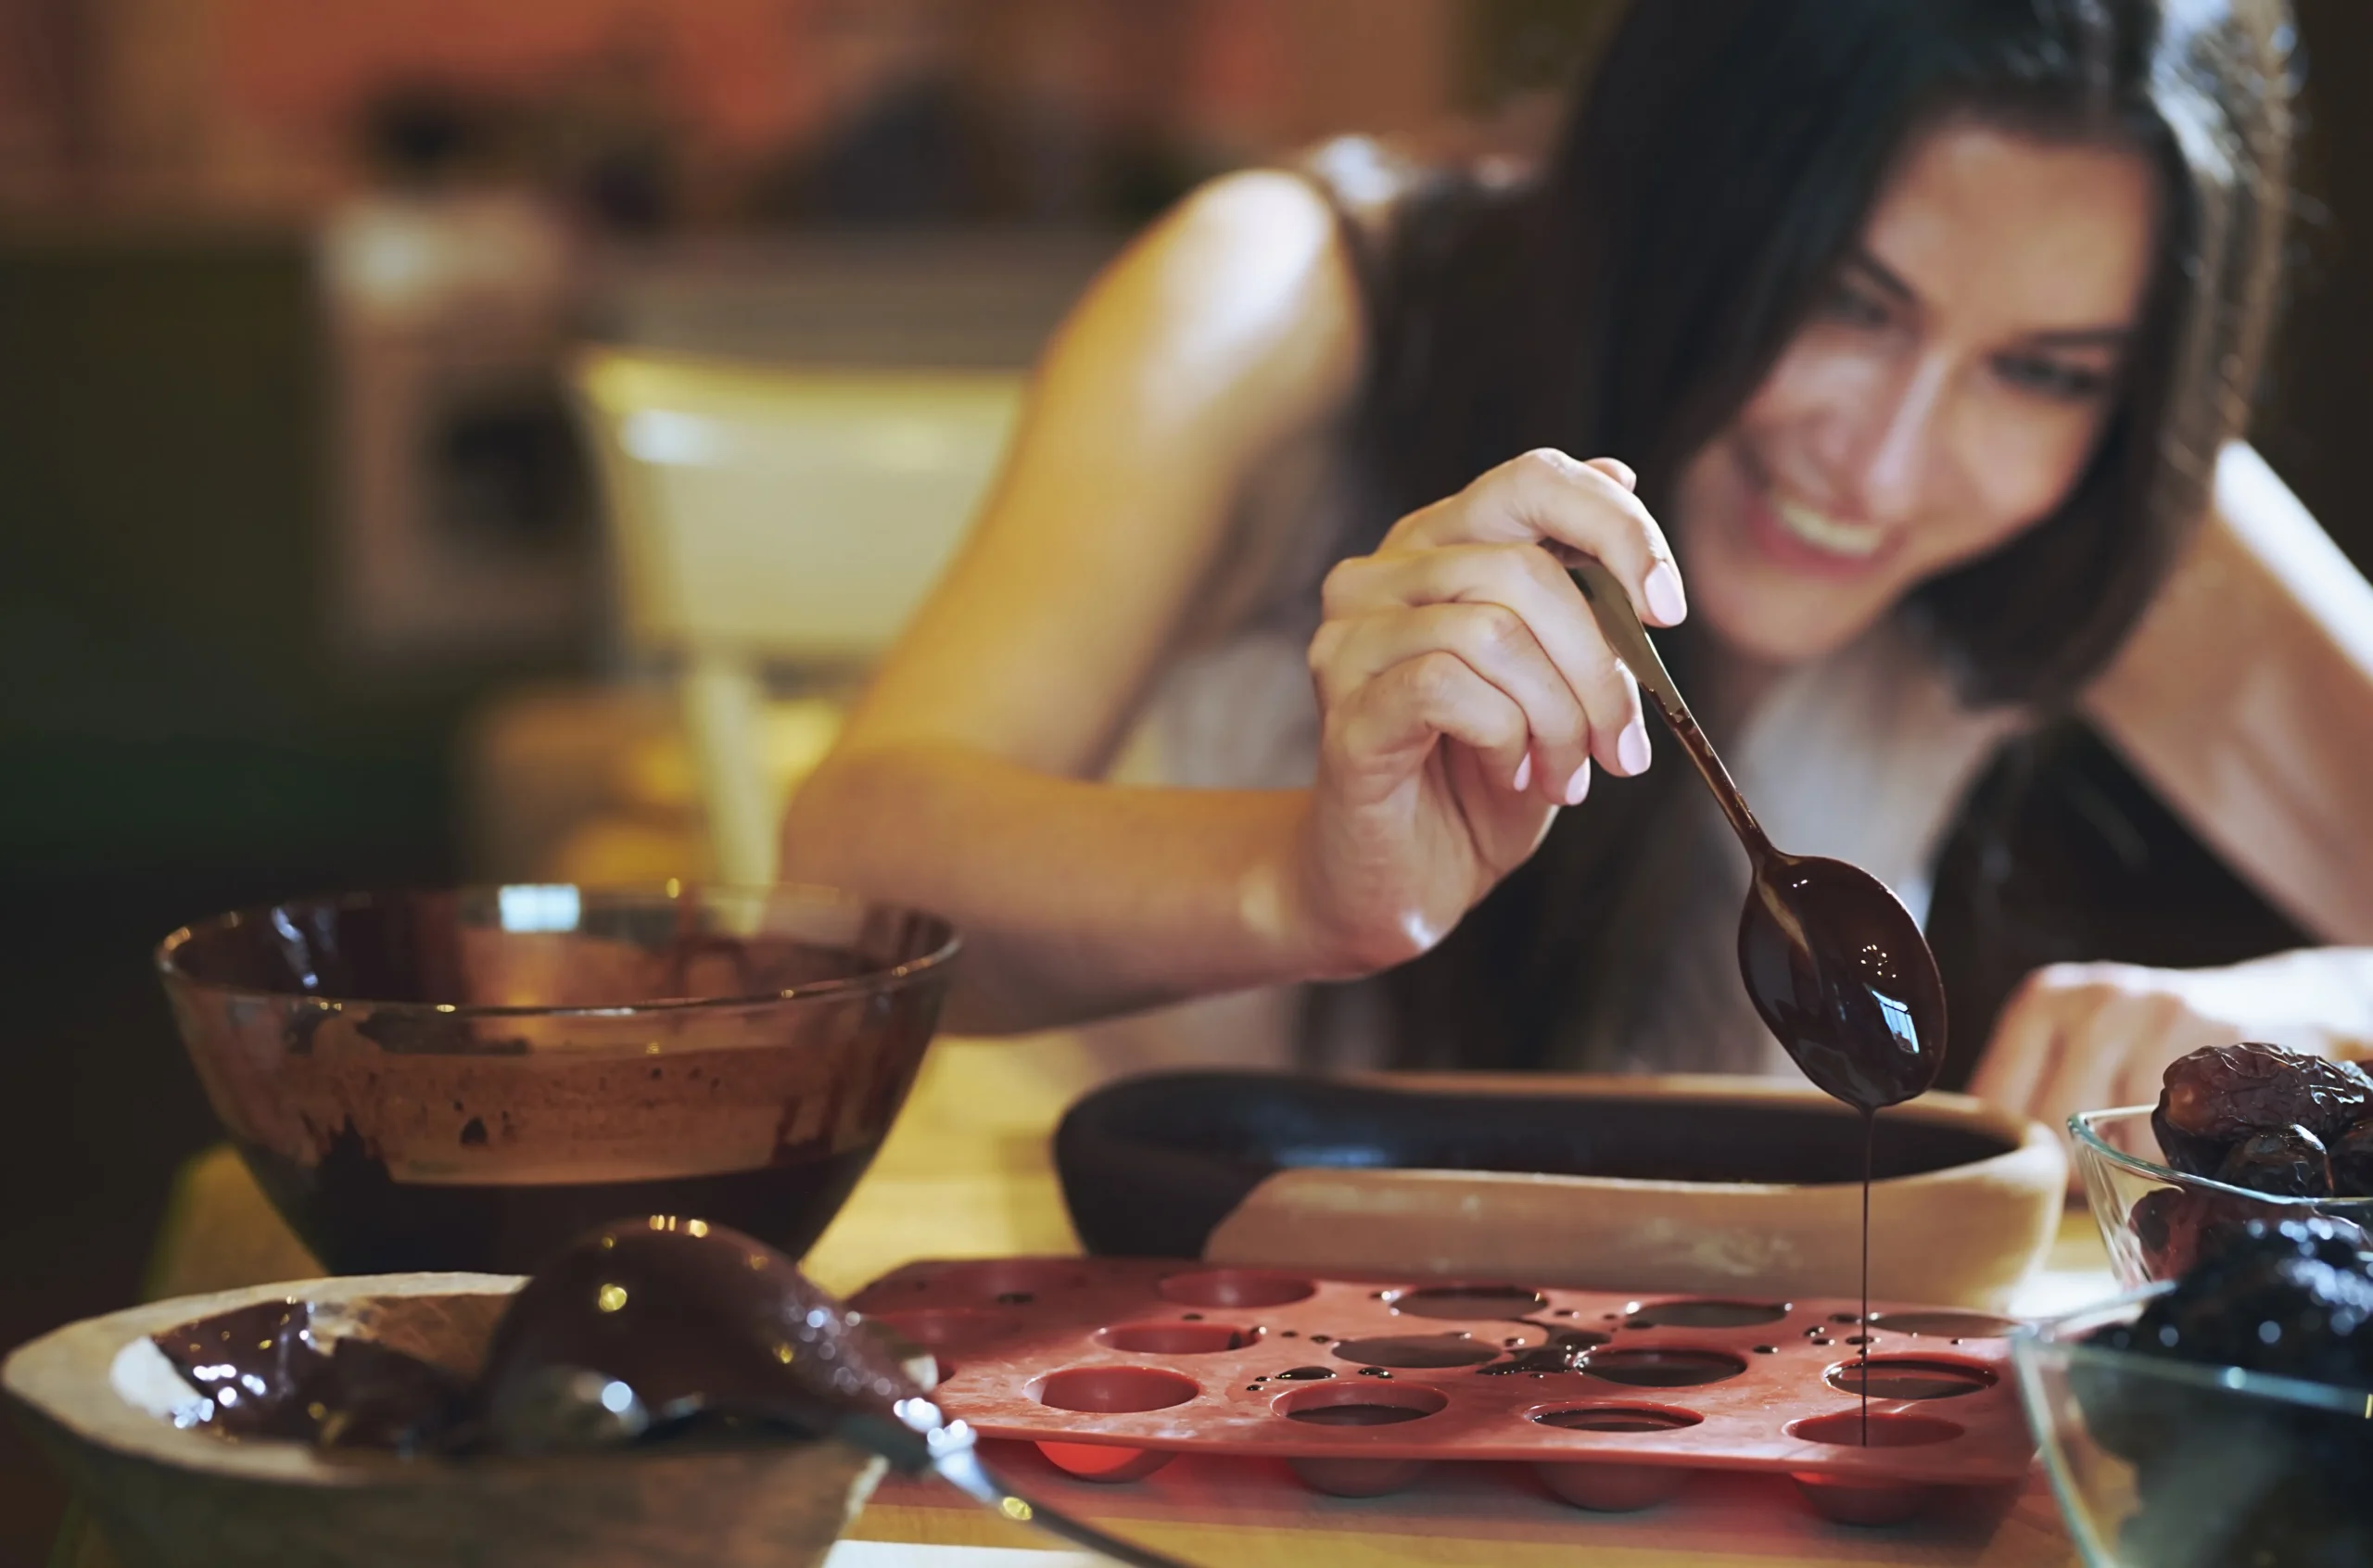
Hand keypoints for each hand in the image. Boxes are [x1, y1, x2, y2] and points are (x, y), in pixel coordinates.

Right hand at [1289, 447, 1686, 974]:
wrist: (1398, 884)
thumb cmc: (1475, 782)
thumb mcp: (1556, 677)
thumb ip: (1578, 582)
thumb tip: (1618, 473)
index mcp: (1434, 550)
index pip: (1530, 480)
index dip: (1616, 530)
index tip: (1667, 610)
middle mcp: (1378, 579)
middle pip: (1522, 567)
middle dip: (1600, 666)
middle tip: (1621, 745)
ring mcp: (1349, 643)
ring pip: (1492, 632)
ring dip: (1557, 718)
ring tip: (1562, 775)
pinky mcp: (1343, 710)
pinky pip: (1447, 688)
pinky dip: (1505, 738)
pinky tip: (1509, 774)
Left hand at [1968, 949, 2372, 1136]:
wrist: (2275, 1003)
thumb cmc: (2155, 1040)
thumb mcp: (2083, 1040)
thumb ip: (2032, 1085)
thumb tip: (1985, 1161)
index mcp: (2043, 1000)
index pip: (1997, 1102)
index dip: (2019, 1149)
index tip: (2045, 1162)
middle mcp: (2093, 1000)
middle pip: (2054, 1124)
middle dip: (2074, 1163)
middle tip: (2106, 1164)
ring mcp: (2156, 1015)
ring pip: (2115, 1136)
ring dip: (2130, 1162)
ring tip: (2151, 1143)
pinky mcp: (2215, 1039)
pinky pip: (2176, 1133)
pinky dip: (2176, 1154)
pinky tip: (2186, 1136)